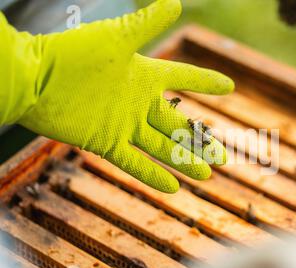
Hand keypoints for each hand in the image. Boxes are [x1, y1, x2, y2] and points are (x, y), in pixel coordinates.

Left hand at [0, 0, 233, 192]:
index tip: (228, 87)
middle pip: (178, 125)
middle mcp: (139, 103)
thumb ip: (147, 23)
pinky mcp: (106, 143)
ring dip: (184, 162)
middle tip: (223, 158)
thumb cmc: (74, 53)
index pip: (185, 78)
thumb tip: (177, 3)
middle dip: (201, 142)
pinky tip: (173, 189)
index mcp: (146, 76)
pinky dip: (153, 176)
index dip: (207, 82)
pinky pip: (134, 162)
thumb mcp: (118, 38)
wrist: (35, 79)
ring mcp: (124, 125)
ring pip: (162, 148)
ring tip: (206, 176)